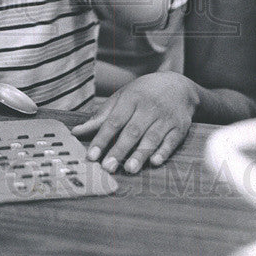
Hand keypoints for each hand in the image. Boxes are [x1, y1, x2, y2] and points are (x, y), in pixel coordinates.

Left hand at [71, 72, 198, 173]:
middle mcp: (149, 107)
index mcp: (132, 99)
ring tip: (129, 169)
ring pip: (152, 137)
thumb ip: (101, 116)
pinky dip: (163, 151)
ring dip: (140, 154)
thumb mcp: (122, 97)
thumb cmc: (144, 93)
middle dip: (119, 150)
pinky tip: (155, 162)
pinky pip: (172, 141)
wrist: (179, 86)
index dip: (102, 139)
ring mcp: (165, 117)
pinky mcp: (180, 127)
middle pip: (132, 131)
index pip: (114, 121)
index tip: (92, 155)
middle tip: (107, 167)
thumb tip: (76, 132)